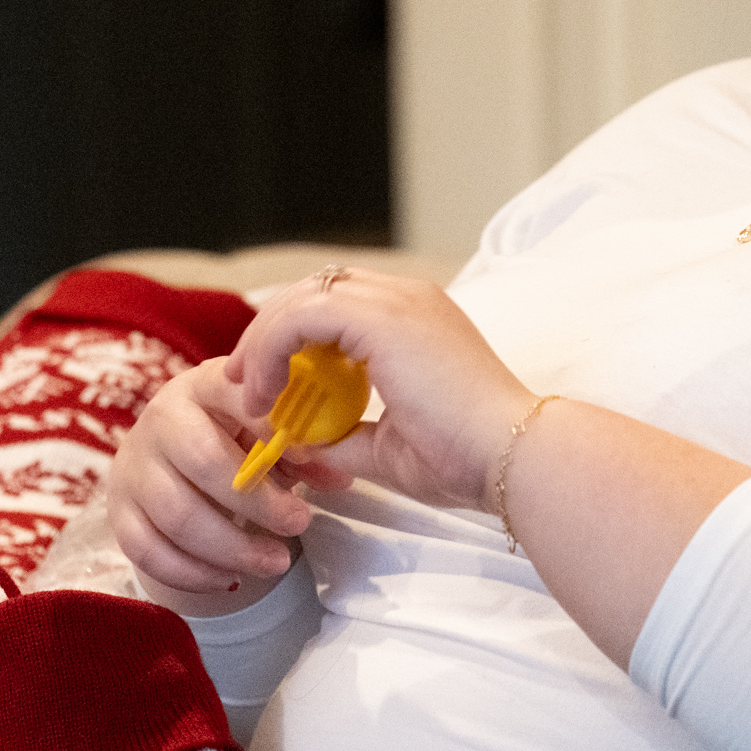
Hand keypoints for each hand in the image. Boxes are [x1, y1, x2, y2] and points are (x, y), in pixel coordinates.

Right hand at [107, 361, 313, 609]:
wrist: (168, 453)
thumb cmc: (232, 437)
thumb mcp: (266, 431)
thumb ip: (303, 452)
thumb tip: (338, 479)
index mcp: (203, 385)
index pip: (235, 396)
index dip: (272, 426)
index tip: (310, 456)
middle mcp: (160, 418)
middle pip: (204, 462)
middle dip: (258, 502)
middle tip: (299, 524)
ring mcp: (133, 465)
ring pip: (178, 515)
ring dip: (233, 547)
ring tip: (277, 562)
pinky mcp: (118, 510)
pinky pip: (148, 551)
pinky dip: (193, 574)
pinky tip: (231, 578)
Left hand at [225, 267, 533, 514]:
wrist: (509, 458)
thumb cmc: (465, 459)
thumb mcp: (389, 448)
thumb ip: (345, 437)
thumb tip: (301, 443)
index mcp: (415, 321)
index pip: (337, 305)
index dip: (293, 335)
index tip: (265, 382)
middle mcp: (407, 299)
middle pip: (315, 291)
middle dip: (270, 332)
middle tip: (242, 380)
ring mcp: (397, 302)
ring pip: (303, 297)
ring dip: (265, 341)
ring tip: (248, 390)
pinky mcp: (383, 319)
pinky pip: (303, 316)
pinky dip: (272, 348)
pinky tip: (265, 391)